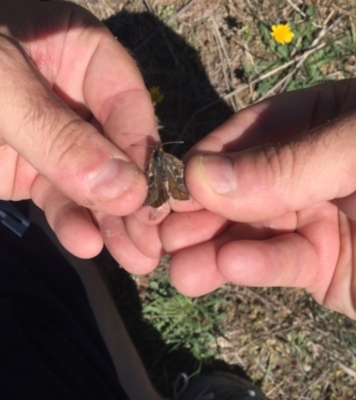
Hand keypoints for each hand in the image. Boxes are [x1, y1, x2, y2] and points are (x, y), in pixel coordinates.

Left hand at [0, 0, 165, 268]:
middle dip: (133, 197)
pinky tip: (86, 244)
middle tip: (149, 244)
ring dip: (112, 220)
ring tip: (133, 258)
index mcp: (76, 50)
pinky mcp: (32, 171)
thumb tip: (128, 189)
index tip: (146, 198)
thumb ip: (60, 137)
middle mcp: (74, 94)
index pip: (126, 101)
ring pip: (95, 180)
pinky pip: (62, 198)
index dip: (140, 150)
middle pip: (118, 147)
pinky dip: (74, 222)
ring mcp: (55, 137)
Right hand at [161, 79, 355, 318]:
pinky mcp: (319, 266)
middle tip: (155, 235)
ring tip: (177, 268)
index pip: (236, 141)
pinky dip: (253, 268)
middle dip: (193, 213)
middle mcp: (299, 171)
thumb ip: (287, 160)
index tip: (165, 191)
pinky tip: (228, 270)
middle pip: (232, 191)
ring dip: (209, 250)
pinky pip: (278, 263)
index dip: (199, 166)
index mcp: (307, 124)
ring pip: (246, 233)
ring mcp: (307, 219)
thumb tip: (201, 175)